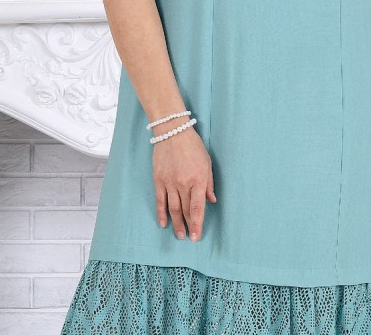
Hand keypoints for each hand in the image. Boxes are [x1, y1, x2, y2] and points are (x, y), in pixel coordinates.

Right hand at [152, 127, 215, 241]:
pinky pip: (160, 200)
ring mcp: (169, 182)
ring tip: (179, 234)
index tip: (196, 236)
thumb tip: (211, 201)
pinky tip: (163, 223)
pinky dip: (161, 213)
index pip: (197, 208)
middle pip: (185, 210)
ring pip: (173, 209)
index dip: (197, 224)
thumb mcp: (207, 163)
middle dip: (188, 226)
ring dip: (176, 223)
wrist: (173, 131)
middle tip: (188, 238)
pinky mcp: (159, 180)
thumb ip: (209, 184)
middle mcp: (183, 184)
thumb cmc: (193, 146)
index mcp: (198, 180)